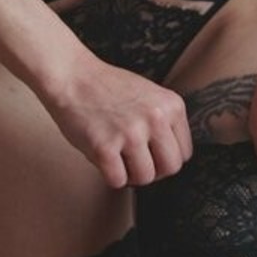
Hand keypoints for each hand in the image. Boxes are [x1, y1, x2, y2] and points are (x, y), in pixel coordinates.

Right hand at [40, 54, 192, 189]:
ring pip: (145, 178)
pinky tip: (103, 155)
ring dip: (130, 173)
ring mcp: (130, 133)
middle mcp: (155, 118)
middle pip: (170, 168)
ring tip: (117, 155)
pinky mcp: (105, 147)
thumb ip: (164, 123)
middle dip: (153, 169)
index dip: (165, 157)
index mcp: (171, 105)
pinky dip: (109, 174)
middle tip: (134, 159)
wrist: (72, 75)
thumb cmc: (106, 87)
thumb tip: (171, 157)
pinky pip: (118, 181)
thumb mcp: (149, 95)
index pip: (184, 152)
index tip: (151, 152)